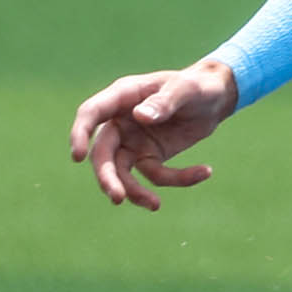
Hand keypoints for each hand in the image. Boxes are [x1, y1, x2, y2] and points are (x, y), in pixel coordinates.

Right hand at [68, 61, 239, 209]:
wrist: (213, 98)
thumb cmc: (195, 86)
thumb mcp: (185, 89)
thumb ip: (164, 101)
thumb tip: (140, 117)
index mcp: (122, 97)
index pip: (91, 114)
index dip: (80, 133)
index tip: (78, 156)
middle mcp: (121, 122)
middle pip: (103, 153)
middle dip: (107, 176)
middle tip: (117, 197)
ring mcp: (133, 142)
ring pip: (123, 172)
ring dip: (135, 191)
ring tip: (154, 205)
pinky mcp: (151, 157)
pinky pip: (157, 175)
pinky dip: (180, 178)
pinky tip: (205, 171)